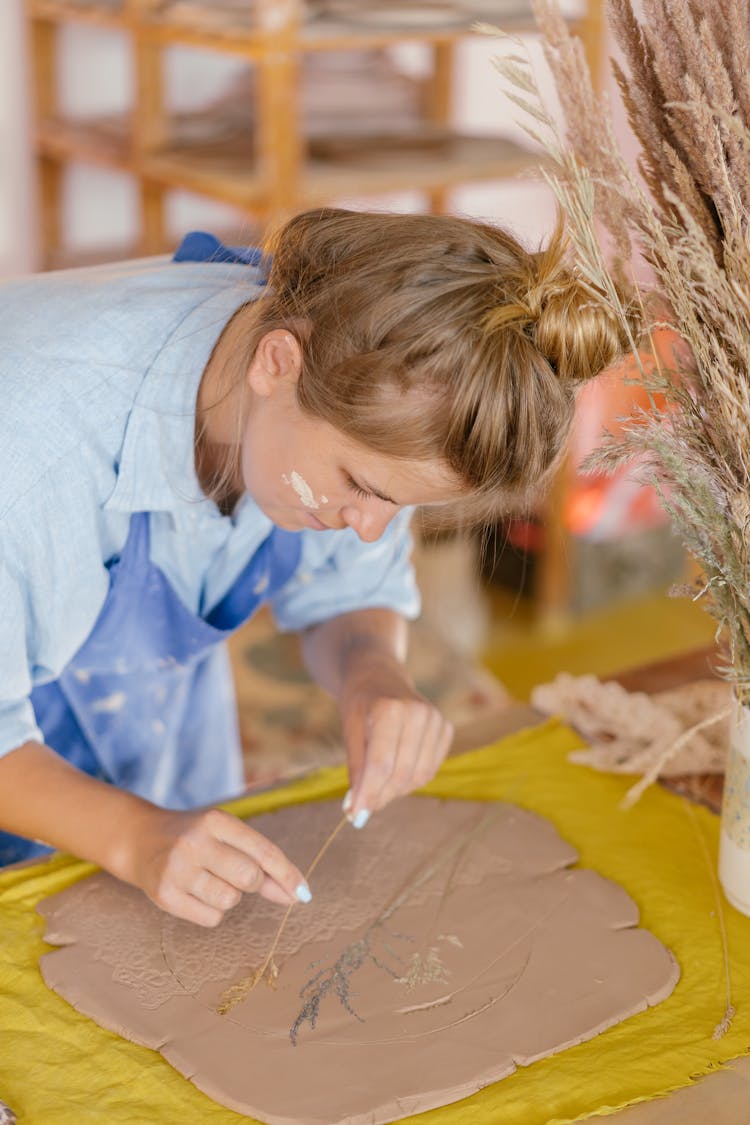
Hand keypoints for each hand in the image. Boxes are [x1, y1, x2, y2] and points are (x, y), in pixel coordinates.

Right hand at [112, 805, 310, 926]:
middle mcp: (195, 842)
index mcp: (215, 820)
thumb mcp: (226, 836)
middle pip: (250, 878)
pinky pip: (211, 919)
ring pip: (231, 901)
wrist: (140, 840)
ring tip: (209, 879)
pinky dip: (212, 911)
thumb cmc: (196, 838)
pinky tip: (196, 893)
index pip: (263, 851)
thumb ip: (261, 861)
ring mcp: (177, 869)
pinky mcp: (165, 896)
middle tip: (235, 874)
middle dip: (253, 883)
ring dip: (230, 896)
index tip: (304, 895)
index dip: (288, 874)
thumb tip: (296, 894)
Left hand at [339, 656, 453, 824]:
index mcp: (390, 709)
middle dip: (381, 796)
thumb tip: (357, 810)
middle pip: (402, 774)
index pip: (381, 765)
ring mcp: (436, 720)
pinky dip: (411, 779)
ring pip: (419, 776)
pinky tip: (395, 769)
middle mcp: (419, 713)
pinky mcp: (445, 728)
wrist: (379, 674)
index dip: (369, 794)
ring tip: (377, 784)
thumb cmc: (360, 704)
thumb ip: (356, 770)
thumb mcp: (350, 732)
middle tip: (363, 806)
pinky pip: (430, 769)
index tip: (356, 816)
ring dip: (396, 790)